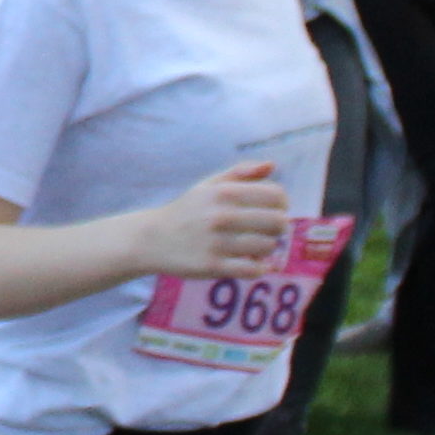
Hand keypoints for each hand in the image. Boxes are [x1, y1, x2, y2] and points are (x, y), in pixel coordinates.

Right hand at [132, 161, 293, 279]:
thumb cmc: (187, 211)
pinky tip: (252, 263)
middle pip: (277, 222)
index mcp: (224, 192)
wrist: (152, 239)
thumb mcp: (209, 185)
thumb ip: (241, 172)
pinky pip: (252, 269)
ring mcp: (217, 242)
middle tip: (268, 230)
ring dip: (266, 248)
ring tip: (255, 246)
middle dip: (278, 227)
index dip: (282, 204)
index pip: (276, 195)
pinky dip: (258, 268)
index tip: (274, 210)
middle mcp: (221, 215)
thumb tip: (272, 165)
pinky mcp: (212, 266)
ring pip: (267, 247)